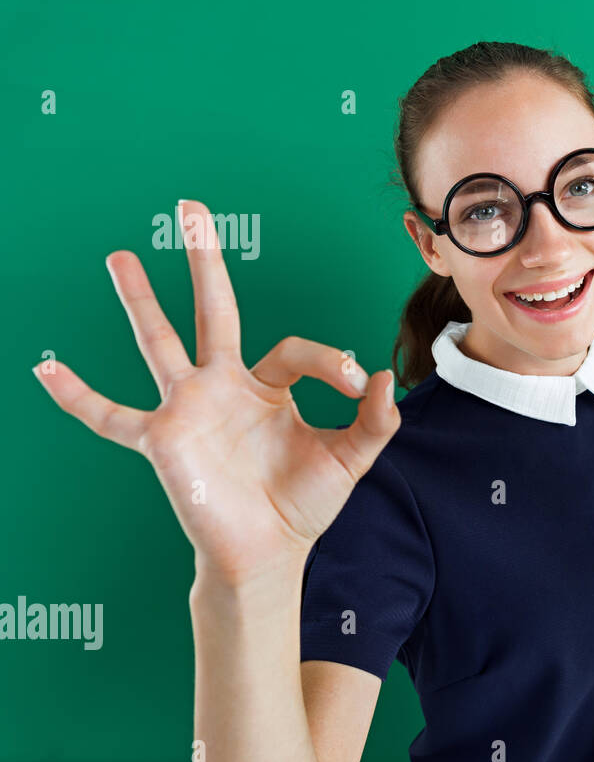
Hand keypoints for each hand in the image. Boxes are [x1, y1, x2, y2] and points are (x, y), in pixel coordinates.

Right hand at [32, 199, 401, 585]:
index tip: (353, 385)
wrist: (269, 552)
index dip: (329, 361)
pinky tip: (45, 370)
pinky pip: (112, 416)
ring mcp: (190, 407)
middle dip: (204, 260)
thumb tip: (379, 377)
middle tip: (191, 209)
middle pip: (215, 309)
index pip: (296, 349)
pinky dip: (79, 397)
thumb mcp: (350, 459)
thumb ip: (374, 421)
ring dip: (140, 299)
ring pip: (159, 341)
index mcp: (271, 385)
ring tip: (121, 256)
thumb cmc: (303, 504)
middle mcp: (226, 385)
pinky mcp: (164, 439)